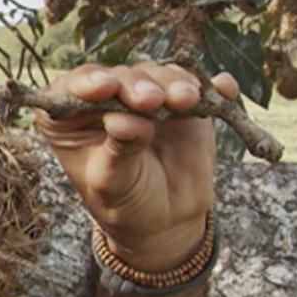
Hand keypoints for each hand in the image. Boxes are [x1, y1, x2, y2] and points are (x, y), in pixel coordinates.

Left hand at [35, 63, 238, 270]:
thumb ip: (118, 151)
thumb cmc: (123, 202)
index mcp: (71, 116)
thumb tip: (123, 120)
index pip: (71, 89)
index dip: (86, 82)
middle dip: (137, 85)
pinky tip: (225, 87)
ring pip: (160, 76)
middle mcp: (109, 98)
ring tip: (185, 99)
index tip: (104, 87)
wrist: (164, 220)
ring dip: (174, 83)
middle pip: (121, 77)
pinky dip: (215, 87)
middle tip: (151, 100)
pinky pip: (203, 89)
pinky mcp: (186, 104)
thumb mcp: (113, 184)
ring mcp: (149, 97)